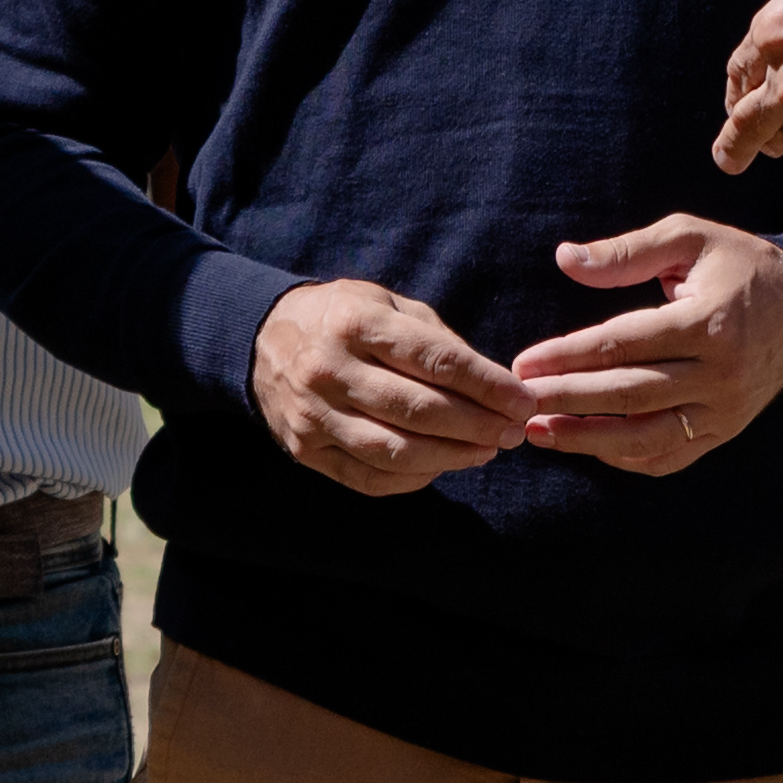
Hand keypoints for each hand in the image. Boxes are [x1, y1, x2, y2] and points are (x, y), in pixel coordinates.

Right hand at [250, 280, 529, 496]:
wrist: (259, 340)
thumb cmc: (342, 318)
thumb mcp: (386, 304)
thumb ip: (437, 339)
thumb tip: (493, 383)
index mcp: (356, 323)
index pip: (436, 360)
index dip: (487, 385)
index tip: (523, 400)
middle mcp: (330, 371)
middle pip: (420, 411)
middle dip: (478, 425)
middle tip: (514, 431)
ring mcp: (314, 416)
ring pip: (396, 451)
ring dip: (453, 457)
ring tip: (487, 450)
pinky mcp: (306, 451)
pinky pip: (369, 478)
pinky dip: (414, 479)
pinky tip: (442, 466)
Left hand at [504, 218, 782, 477]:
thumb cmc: (736, 265)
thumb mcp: (689, 237)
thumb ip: (626, 252)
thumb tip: (565, 259)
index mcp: (707, 322)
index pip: (624, 344)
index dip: (569, 356)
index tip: (524, 362)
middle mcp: (719, 373)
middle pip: (629, 394)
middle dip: (567, 400)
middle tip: (518, 401)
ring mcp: (724, 410)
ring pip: (647, 436)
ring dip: (589, 439)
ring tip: (540, 433)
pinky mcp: (725, 431)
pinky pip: (669, 455)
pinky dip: (626, 458)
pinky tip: (587, 446)